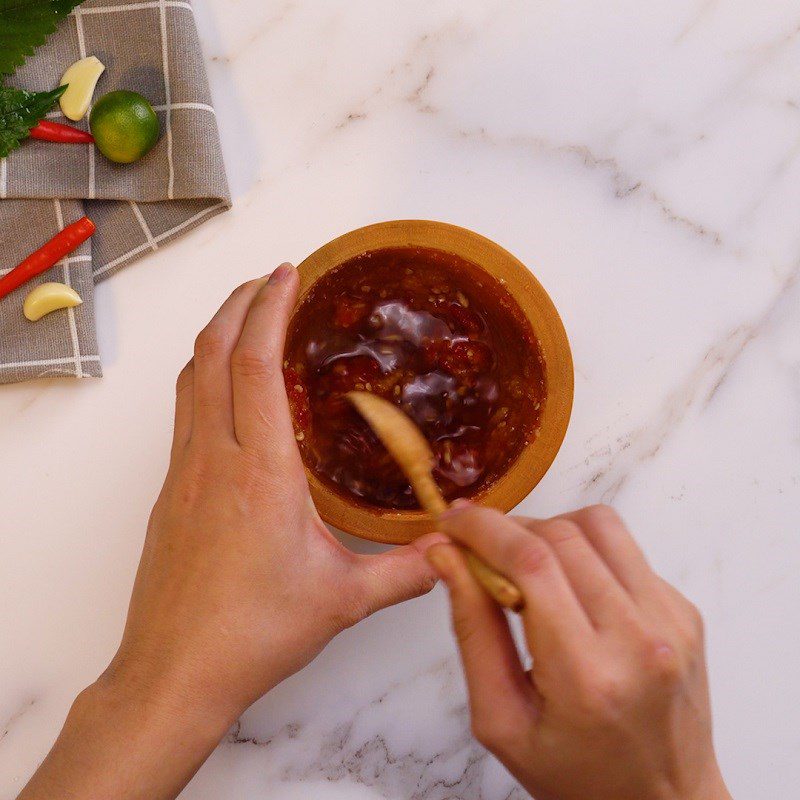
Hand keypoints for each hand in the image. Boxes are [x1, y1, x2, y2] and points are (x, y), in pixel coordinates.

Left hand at [18, 264, 441, 799]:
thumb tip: (452, 551)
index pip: (254, 367)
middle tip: (267, 279)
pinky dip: (204, 379)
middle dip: (236, 305)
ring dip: (215, 338)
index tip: (286, 275)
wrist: (175, 672)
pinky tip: (227, 394)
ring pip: (189, 381)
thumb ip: (406, 571)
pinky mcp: (171, 494)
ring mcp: (184, 475)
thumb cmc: (251, 633)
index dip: (268, 311)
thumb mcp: (343, 600)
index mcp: (261, 474)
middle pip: (211, 355)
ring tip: (245, 319)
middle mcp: (214, 461)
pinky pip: (184, 415)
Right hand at [428, 503, 730, 799]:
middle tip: (477, 544)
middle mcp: (640, 639)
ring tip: (524, 562)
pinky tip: (569, 588)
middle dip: (507, 527)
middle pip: (561, 536)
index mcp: (587, 675)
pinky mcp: (684, 610)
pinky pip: (626, 550)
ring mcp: (671, 620)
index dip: (483, 528)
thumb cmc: (576, 774)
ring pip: (599, 525)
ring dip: (548, 529)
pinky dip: (585, 551)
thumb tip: (448, 557)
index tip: (452, 521)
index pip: (530, 563)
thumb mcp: (500, 719)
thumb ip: (472, 631)